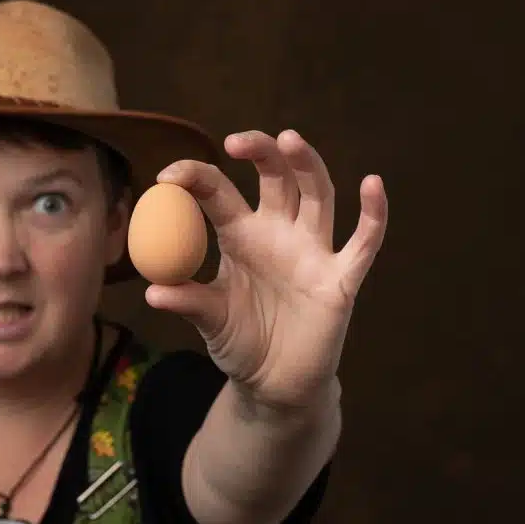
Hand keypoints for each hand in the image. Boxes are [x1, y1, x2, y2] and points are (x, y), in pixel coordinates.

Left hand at [146, 130, 387, 407]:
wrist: (274, 383)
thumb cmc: (240, 342)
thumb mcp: (209, 321)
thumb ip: (187, 302)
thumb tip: (152, 293)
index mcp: (239, 235)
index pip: (218, 191)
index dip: (194, 177)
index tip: (166, 178)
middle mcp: (278, 233)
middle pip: (276, 177)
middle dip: (260, 151)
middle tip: (236, 141)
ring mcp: (313, 252)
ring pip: (317, 195)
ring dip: (307, 165)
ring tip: (290, 139)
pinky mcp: (341, 278)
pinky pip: (363, 243)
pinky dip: (372, 214)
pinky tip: (372, 184)